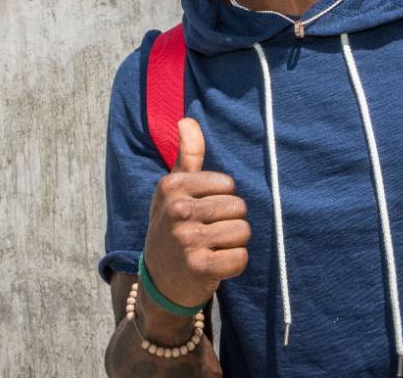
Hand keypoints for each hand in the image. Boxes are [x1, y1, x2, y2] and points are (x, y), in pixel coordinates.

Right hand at [143, 118, 249, 309]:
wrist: (158, 282)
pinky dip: (234, 265)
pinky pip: (241, 258)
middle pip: (239, 208)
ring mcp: (187, 240)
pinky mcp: (200, 268)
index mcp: (171, 186)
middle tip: (207, 235)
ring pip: (243, 232)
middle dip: (230, 223)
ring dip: (233, 244)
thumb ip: (187, 156)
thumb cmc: (172, 229)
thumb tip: (188, 120)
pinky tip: (215, 267)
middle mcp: (177, 210)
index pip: (228, 184)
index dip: (222, 201)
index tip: (201, 213)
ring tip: (211, 249)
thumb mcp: (173, 192)